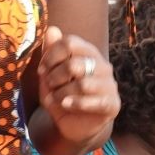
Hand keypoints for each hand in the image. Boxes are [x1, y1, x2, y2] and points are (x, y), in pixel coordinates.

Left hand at [36, 28, 118, 144]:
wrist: (72, 124)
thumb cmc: (62, 95)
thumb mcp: (51, 74)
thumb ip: (51, 52)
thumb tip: (51, 29)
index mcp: (89, 53)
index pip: (70, 43)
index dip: (51, 56)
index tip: (42, 70)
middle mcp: (102, 66)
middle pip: (74, 64)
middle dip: (55, 77)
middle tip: (50, 87)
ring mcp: (110, 85)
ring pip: (82, 84)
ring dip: (61, 94)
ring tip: (54, 100)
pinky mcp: (112, 104)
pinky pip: (93, 101)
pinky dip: (75, 104)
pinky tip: (65, 106)